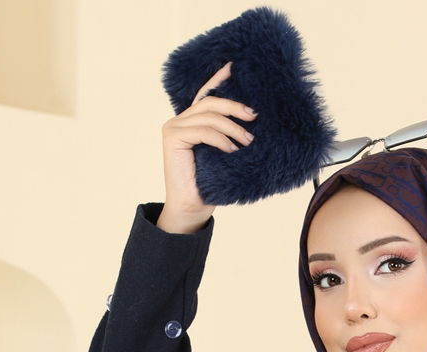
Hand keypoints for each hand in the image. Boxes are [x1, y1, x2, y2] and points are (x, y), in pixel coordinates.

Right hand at [158, 60, 257, 231]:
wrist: (192, 209)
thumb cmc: (209, 185)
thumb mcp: (223, 155)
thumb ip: (227, 136)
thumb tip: (252, 122)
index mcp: (191, 122)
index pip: (205, 95)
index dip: (218, 80)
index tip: (234, 68)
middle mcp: (179, 120)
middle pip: (209, 102)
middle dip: (234, 106)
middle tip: (253, 116)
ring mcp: (174, 127)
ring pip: (208, 116)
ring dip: (232, 127)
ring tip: (248, 140)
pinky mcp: (172, 137)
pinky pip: (203, 131)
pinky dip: (220, 139)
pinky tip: (232, 149)